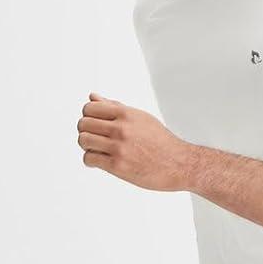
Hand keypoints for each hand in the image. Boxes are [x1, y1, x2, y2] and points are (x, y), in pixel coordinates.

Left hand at [77, 93, 193, 191]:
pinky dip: (90, 160)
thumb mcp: (140, 118)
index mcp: (126, 114)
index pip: (90, 108)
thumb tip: (93, 97)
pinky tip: (100, 161)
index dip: (88, 116)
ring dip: (86, 145)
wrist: (179, 164)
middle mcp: (121, 128)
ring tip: (96, 149)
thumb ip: (114, 107)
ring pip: (83, 140)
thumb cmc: (161, 141)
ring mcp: (119, 147)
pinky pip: (89, 158)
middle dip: (85, 131)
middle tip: (94, 138)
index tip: (95, 124)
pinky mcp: (118, 165)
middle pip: (83, 124)